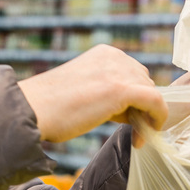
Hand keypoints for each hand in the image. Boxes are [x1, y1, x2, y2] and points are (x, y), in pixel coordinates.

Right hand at [17, 44, 167, 146]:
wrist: (32, 110)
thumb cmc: (50, 107)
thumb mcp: (84, 90)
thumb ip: (107, 92)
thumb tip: (131, 111)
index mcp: (104, 54)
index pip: (133, 74)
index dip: (134, 98)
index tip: (127, 120)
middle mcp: (114, 56)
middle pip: (144, 83)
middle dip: (140, 106)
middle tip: (130, 129)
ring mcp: (118, 70)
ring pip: (151, 94)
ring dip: (146, 116)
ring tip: (134, 135)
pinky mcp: (122, 88)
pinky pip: (156, 102)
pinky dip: (157, 119)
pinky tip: (146, 135)